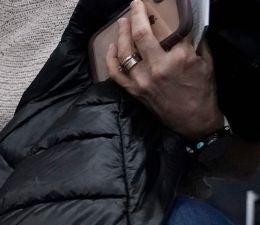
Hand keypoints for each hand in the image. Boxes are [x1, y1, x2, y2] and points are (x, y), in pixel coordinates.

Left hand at [106, 0, 223, 139]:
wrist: (193, 120)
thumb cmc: (202, 90)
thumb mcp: (206, 61)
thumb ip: (195, 42)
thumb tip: (185, 26)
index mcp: (178, 58)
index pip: (168, 31)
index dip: (161, 19)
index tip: (153, 9)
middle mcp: (156, 67)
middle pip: (140, 36)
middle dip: (136, 16)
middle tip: (134, 5)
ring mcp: (141, 80)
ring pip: (125, 52)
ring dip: (121, 34)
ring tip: (122, 22)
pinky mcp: (133, 90)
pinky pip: (116, 73)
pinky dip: (111, 59)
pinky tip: (111, 46)